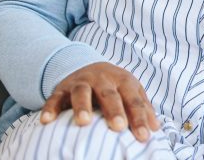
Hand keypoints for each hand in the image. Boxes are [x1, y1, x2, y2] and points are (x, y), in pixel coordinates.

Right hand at [40, 62, 159, 142]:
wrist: (89, 67)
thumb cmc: (115, 87)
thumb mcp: (130, 92)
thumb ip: (142, 108)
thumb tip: (156, 129)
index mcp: (123, 80)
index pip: (134, 100)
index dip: (140, 117)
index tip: (144, 136)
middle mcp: (103, 78)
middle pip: (109, 94)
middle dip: (114, 110)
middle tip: (119, 127)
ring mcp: (81, 82)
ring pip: (82, 92)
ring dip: (82, 106)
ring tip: (84, 122)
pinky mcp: (61, 89)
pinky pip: (54, 98)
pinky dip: (50, 108)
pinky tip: (47, 121)